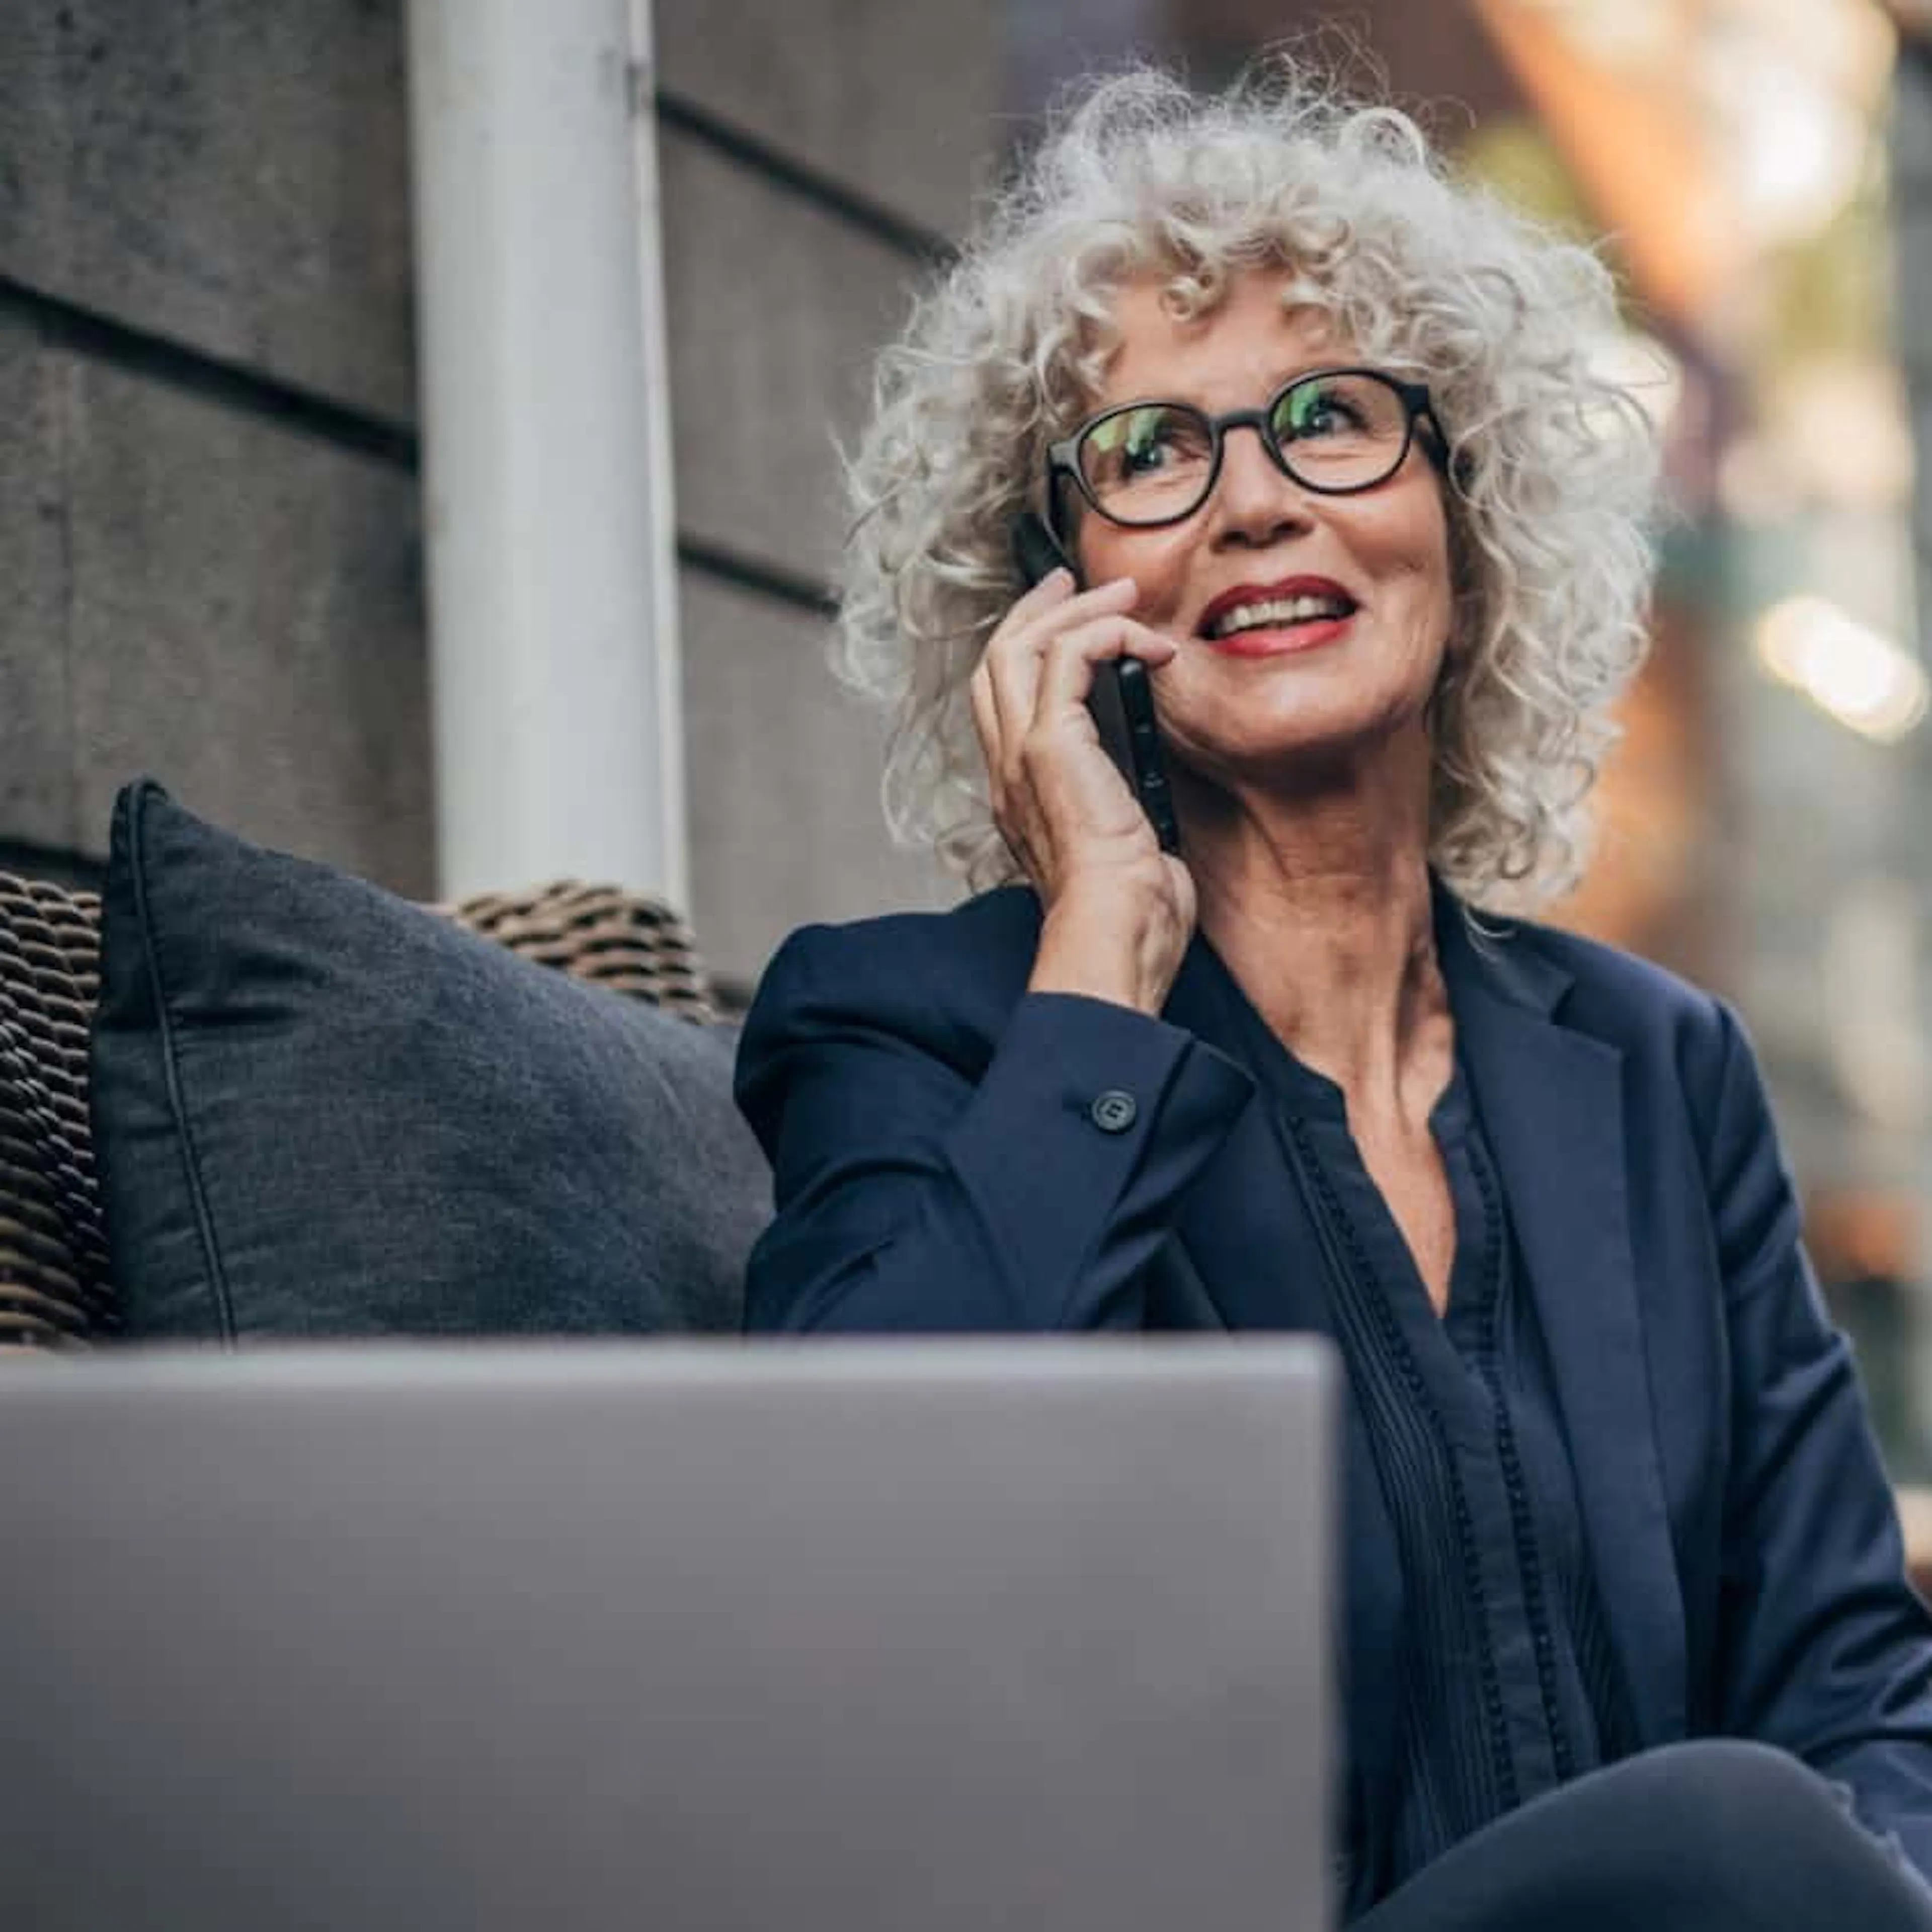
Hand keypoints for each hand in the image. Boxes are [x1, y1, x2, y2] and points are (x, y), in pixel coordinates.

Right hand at [969, 568, 1195, 1014]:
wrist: (1113, 934)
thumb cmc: (1128, 912)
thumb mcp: (1125, 847)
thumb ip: (1124, 809)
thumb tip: (1149, 790)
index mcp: (1019, 792)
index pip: (1003, 698)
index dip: (1031, 648)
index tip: (1074, 621)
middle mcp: (1007, 767)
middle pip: (998, 658)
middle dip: (1040, 609)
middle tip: (1083, 583)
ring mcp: (1022, 755)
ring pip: (1023, 645)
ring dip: (1078, 609)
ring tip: (1127, 598)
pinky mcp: (1052, 745)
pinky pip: (1069, 654)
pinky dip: (1108, 633)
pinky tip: (1148, 644)